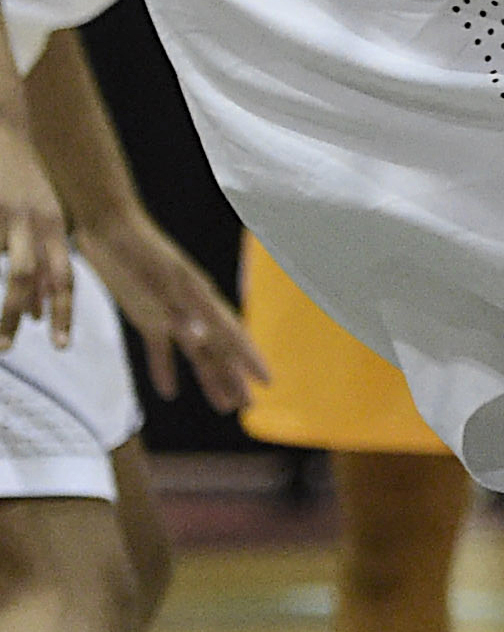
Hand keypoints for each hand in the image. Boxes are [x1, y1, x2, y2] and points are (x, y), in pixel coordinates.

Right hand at [0, 126, 72, 353]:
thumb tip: (40, 315)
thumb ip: (42, 269)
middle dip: (17, 315)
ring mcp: (9, 215)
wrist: (6, 129)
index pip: (65, 279)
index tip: (60, 346)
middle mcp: (37, 222)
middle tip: (7, 347)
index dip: (64, 314)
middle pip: (30, 278)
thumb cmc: (22, 184)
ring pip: (11, 269)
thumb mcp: (42, 222)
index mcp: (55, 229)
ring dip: (4, 303)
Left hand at [75, 213, 267, 410]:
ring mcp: (170, 311)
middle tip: (250, 407)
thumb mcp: (156, 278)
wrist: (108, 224)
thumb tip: (201, 338)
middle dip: (234, 376)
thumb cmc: (134, 249)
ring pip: (196, 351)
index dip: (249, 357)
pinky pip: (160, 347)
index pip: (231, 333)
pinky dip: (164, 368)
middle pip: (218, 347)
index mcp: (198, 297)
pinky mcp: (147, 313)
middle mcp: (190, 306)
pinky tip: (169, 392)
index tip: (268, 381)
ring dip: (209, 377)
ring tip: (223, 406)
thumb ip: (178, 308)